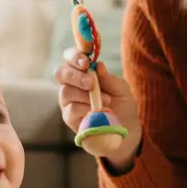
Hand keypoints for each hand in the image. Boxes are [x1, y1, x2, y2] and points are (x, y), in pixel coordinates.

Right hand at [54, 47, 141, 166]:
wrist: (125, 131)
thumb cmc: (122, 106)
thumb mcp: (122, 90)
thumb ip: (109, 78)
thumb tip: (98, 66)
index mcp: (83, 72)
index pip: (70, 58)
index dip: (74, 56)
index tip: (86, 62)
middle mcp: (71, 85)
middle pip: (60, 73)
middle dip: (75, 75)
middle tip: (92, 82)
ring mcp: (68, 102)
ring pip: (66, 92)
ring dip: (85, 95)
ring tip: (106, 101)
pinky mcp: (69, 117)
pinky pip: (71, 109)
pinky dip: (85, 109)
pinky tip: (98, 112)